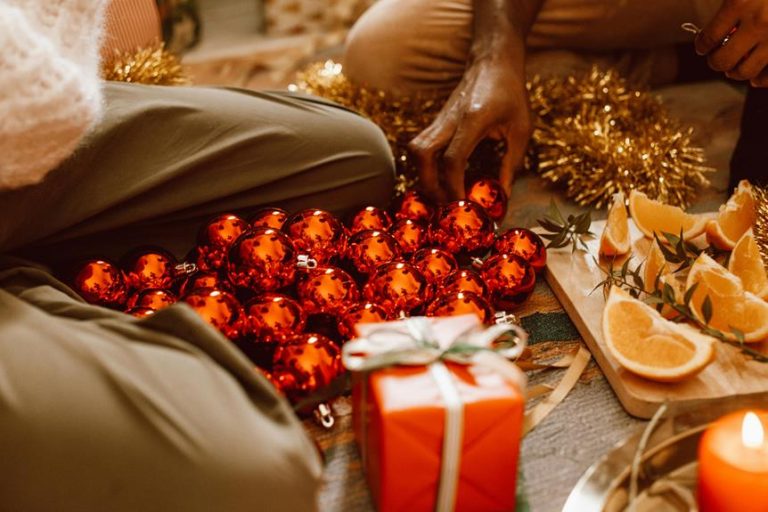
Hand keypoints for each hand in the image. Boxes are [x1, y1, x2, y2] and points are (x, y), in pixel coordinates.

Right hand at [407, 57, 531, 200]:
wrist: (493, 62)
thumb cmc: (511, 93)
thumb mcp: (521, 129)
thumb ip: (512, 163)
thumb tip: (504, 195)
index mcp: (472, 120)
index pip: (452, 160)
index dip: (454, 186)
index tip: (464, 204)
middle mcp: (449, 119)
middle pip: (421, 155)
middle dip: (429, 184)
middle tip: (446, 203)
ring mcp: (439, 119)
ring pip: (415, 150)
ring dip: (424, 175)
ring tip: (442, 192)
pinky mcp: (436, 122)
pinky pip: (421, 147)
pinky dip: (426, 166)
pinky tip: (441, 177)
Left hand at [695, 0, 767, 85]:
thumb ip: (733, 4)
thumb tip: (712, 32)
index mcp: (741, 2)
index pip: (709, 37)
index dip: (702, 45)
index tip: (703, 46)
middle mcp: (759, 23)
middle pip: (722, 61)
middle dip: (716, 61)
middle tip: (717, 57)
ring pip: (744, 72)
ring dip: (735, 72)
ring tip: (734, 66)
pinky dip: (761, 79)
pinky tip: (756, 76)